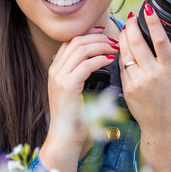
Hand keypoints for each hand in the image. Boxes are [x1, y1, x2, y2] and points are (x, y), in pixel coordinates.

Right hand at [39, 27, 118, 171]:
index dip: (88, 34)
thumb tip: (98, 61)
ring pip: (80, 49)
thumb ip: (82, 75)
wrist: (65, 138)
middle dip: (97, 38)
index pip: (70, 41)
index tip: (105, 33)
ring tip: (115, 49)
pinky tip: (111, 61)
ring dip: (101, 46)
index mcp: (55, 69)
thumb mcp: (77, 91)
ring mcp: (59, 77)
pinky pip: (85, 64)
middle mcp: (55, 70)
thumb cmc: (75, 118)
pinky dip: (100, 60)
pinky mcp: (67, 86)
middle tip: (115, 41)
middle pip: (76, 41)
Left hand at [119, 7, 170, 171]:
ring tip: (126, 27)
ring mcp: (138, 82)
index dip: (153, 22)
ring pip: (125, 52)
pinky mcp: (127, 89)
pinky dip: (121, 53)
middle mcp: (153, 75)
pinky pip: (122, 65)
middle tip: (132, 15)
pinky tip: (123, 46)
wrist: (165, 128)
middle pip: (137, 42)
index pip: (160, 40)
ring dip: (123, 36)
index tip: (148, 8)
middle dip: (131, 25)